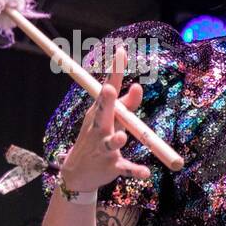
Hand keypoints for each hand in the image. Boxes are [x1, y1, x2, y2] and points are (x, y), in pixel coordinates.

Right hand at [59, 45, 152, 192]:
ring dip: (117, 139)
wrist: (79, 173)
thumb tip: (138, 86)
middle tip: (109, 89)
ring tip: (122, 137)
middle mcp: (99, 128)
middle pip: (103, 114)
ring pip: (111, 142)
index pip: (107, 90)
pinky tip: (146, 173)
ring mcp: (104, 148)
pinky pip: (125, 168)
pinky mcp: (111, 167)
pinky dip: (136, 171)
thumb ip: (126, 104)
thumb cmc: (99, 138)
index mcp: (99, 114)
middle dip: (106, 103)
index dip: (115, 71)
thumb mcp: (111, 121)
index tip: (121, 51)